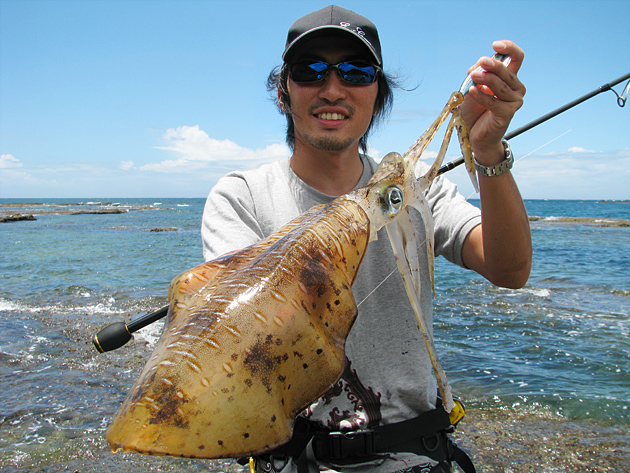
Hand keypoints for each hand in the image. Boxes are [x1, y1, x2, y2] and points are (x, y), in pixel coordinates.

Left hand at [460, 40, 525, 163]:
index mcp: (509, 78)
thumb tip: (477, 67)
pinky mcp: (508, 113)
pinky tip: (472, 91)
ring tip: (473, 77)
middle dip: (493, 65)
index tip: (495, 45)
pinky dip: (482, 96)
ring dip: (486, 79)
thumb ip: (476, 75)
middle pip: (507, 70)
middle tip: (481, 63)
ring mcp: (514, 101)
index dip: (509, 48)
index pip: (517, 57)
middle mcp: (515, 88)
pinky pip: (494, 101)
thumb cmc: (474, 110)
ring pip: (501, 85)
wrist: (474, 135)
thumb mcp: (472, 88)